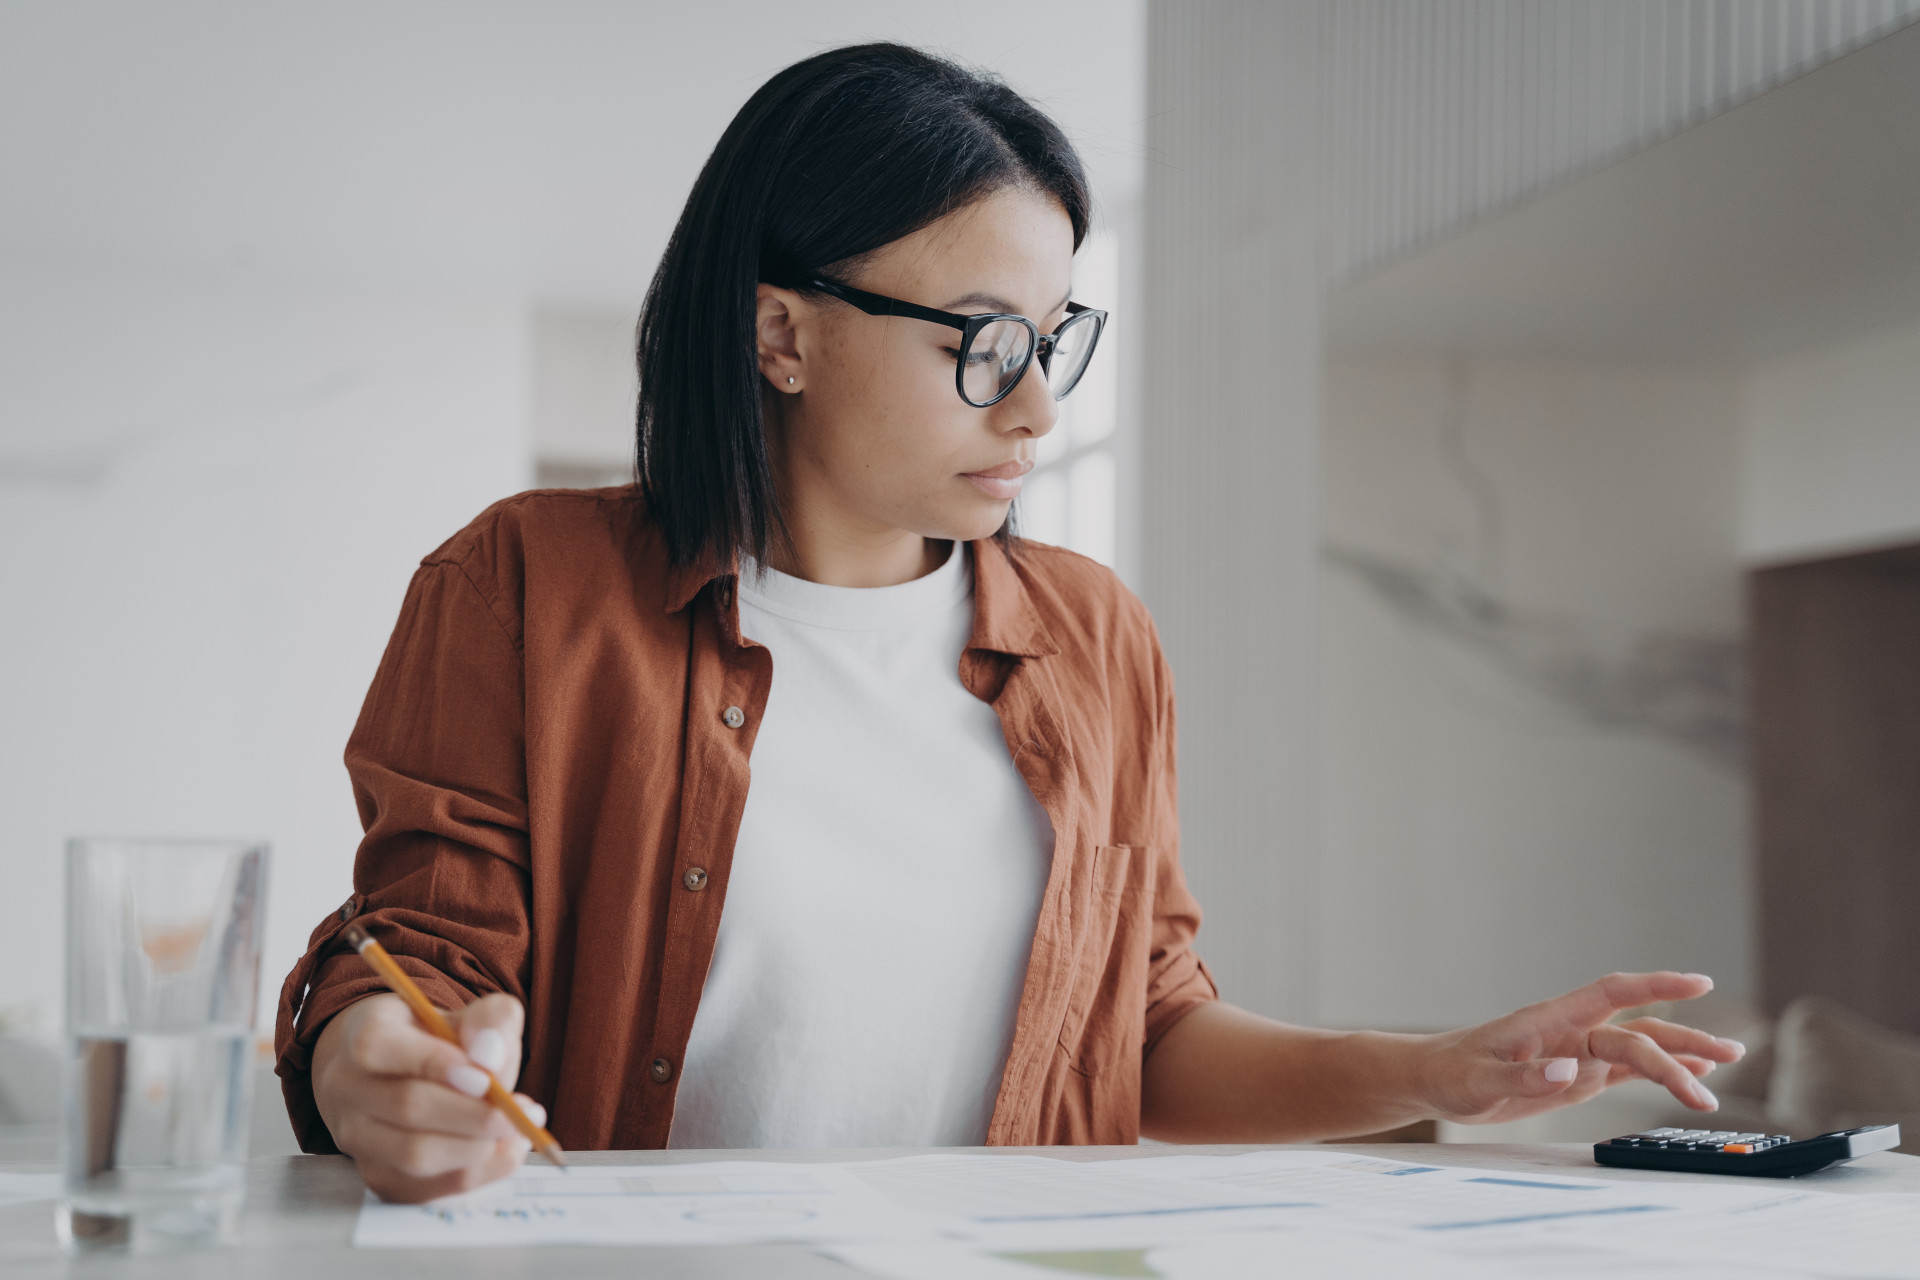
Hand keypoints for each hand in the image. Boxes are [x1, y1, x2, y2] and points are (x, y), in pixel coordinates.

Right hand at [310, 991, 543, 1202]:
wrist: (400, 1077)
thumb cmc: (440, 1042)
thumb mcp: (469, 1017)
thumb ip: (491, 1021)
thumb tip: (490, 1055)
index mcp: (362, 1034)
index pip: (379, 1048)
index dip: (434, 1062)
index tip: (486, 1078)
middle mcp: (346, 1088)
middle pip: (406, 1107)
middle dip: (474, 1114)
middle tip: (525, 1111)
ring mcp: (356, 1138)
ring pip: (415, 1155)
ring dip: (478, 1147)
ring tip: (520, 1130)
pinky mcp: (377, 1177)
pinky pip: (427, 1189)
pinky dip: (475, 1174)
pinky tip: (504, 1150)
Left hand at [1420, 971, 1745, 1124]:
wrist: (1433, 1081)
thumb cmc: (1450, 1073)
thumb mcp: (1479, 1080)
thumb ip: (1524, 1076)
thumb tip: (1573, 1069)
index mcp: (1552, 1020)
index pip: (1613, 993)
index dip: (1656, 984)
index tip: (1699, 982)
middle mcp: (1573, 1032)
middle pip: (1639, 1030)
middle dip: (1684, 1040)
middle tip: (1730, 1055)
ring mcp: (1579, 1054)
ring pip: (1641, 1049)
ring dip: (1682, 1056)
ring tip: (1727, 1063)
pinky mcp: (1578, 1078)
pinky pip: (1627, 1071)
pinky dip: (1661, 1072)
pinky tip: (1691, 1075)